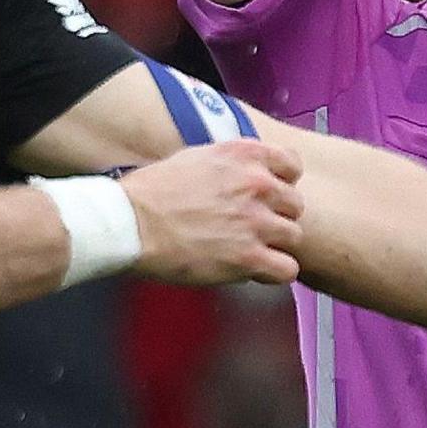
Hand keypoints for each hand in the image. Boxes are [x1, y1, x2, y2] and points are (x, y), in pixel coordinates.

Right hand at [118, 139, 303, 286]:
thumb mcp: (196, 157)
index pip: (292, 164)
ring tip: (250, 249)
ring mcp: (255, 222)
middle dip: (277, 216)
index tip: (269, 194)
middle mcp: (256, 184)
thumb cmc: (153, 191)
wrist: (131, 222)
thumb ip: (231, 164)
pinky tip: (254, 269)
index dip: (283, 182)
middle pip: (295, 204)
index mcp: (243, 155)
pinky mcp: (248, 257)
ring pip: (294, 236)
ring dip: (275, 245)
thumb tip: (247, 174)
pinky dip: (274, 272)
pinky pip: (287, 269)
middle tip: (253, 227)